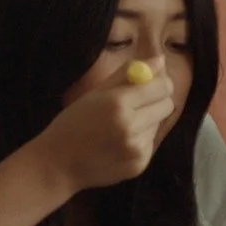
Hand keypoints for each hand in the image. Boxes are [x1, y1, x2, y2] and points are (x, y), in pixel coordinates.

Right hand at [35, 61, 175, 190]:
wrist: (57, 164)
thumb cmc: (73, 123)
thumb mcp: (95, 92)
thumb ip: (128, 74)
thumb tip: (159, 60)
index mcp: (118, 103)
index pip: (162, 87)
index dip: (160, 82)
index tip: (153, 83)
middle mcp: (130, 126)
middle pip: (167, 105)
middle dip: (157, 100)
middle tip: (139, 102)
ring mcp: (136, 149)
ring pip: (159, 124)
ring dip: (147, 121)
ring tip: (121, 126)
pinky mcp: (139, 165)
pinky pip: (151, 143)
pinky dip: (140, 140)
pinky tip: (119, 143)